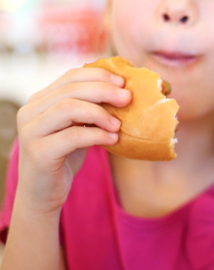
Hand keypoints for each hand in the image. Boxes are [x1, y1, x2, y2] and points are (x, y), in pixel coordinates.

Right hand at [15, 67, 129, 213]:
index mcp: (40, 100)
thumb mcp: (78, 126)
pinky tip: (113, 139)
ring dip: (100, 113)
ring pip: (68, 108)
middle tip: (127, 98)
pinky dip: (97, 134)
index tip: (123, 82)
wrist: (43, 193)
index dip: (98, 75)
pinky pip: (72, 135)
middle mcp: (30, 112)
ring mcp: (31, 132)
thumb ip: (90, 108)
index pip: (70, 76)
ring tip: (118, 124)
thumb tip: (124, 91)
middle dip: (104, 91)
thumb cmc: (66, 156)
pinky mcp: (38, 152)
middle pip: (71, 89)